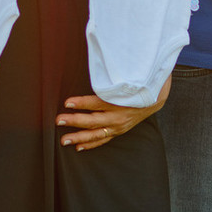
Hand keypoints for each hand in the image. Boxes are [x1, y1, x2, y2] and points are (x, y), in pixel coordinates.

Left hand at [55, 76, 170, 151]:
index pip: (97, 102)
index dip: (82, 103)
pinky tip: (78, 146)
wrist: (153, 99)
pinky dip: (90, 144)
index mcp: (119, 101)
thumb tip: (95, 66)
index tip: (67, 103)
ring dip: (79, 137)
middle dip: (75, 121)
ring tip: (64, 140)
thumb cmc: (136, 86)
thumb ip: (109, 77)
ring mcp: (118, 126)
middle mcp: (118, 116)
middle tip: (59, 120)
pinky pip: (102, 139)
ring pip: (96, 134)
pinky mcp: (118, 131)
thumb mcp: (125, 79)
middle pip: (93, 120)